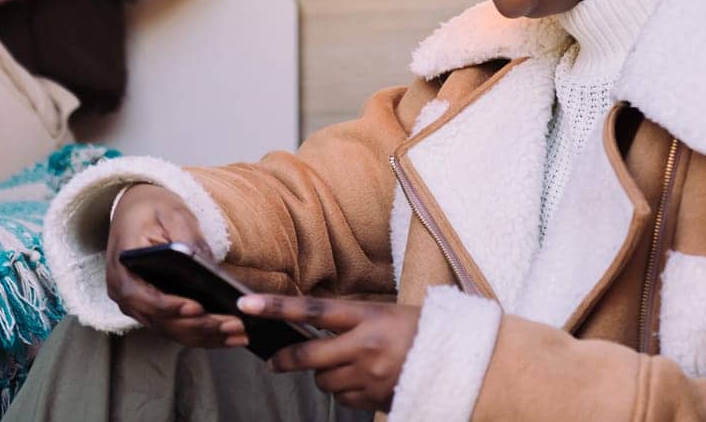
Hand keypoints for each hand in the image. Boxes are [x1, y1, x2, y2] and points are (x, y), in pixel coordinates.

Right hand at [106, 184, 247, 348]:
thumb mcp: (172, 213)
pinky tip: (231, 336)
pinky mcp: (155, 310)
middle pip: (162, 321)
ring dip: (207, 336)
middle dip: (199, 327)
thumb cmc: (153, 208)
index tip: (198, 308)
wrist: (135, 208)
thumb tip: (211, 268)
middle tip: (232, 324)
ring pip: (173, 330)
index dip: (170, 307)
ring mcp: (139, 306)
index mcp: (122, 270)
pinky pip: (178, 328)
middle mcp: (126, 295)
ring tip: (239, 335)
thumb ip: (188, 238)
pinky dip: (204, 334)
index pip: (143, 297)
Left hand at [241, 295, 420, 411]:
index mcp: (368, 316)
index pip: (312, 310)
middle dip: (285, 361)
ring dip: (325, 375)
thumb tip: (313, 327)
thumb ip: (352, 321)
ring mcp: (370, 376)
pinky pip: (343, 399)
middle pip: (308, 356)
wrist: (458, 361)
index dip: (277, 308)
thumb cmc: (419, 330)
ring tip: (344, 365)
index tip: (247, 305)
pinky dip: (345, 391)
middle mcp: (365, 346)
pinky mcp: (375, 399)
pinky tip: (362, 380)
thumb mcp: (386, 313)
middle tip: (272, 362)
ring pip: (325, 382)